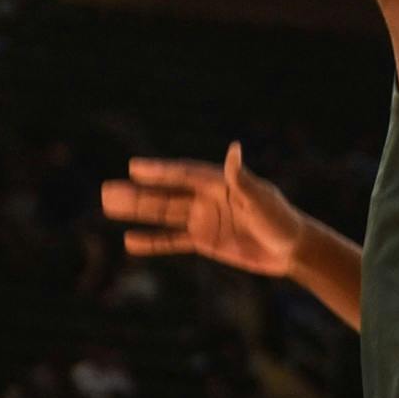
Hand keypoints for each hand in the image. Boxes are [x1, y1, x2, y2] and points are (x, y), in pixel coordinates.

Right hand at [100, 141, 304, 277]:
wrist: (292, 249)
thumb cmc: (281, 219)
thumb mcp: (262, 199)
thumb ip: (242, 178)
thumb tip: (233, 148)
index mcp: (218, 183)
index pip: (183, 174)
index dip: (159, 171)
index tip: (134, 167)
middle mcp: (205, 198)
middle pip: (165, 195)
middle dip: (137, 194)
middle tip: (106, 191)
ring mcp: (203, 219)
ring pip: (163, 214)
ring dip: (138, 212)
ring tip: (109, 207)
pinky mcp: (205, 240)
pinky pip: (173, 241)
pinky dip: (153, 241)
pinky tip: (130, 241)